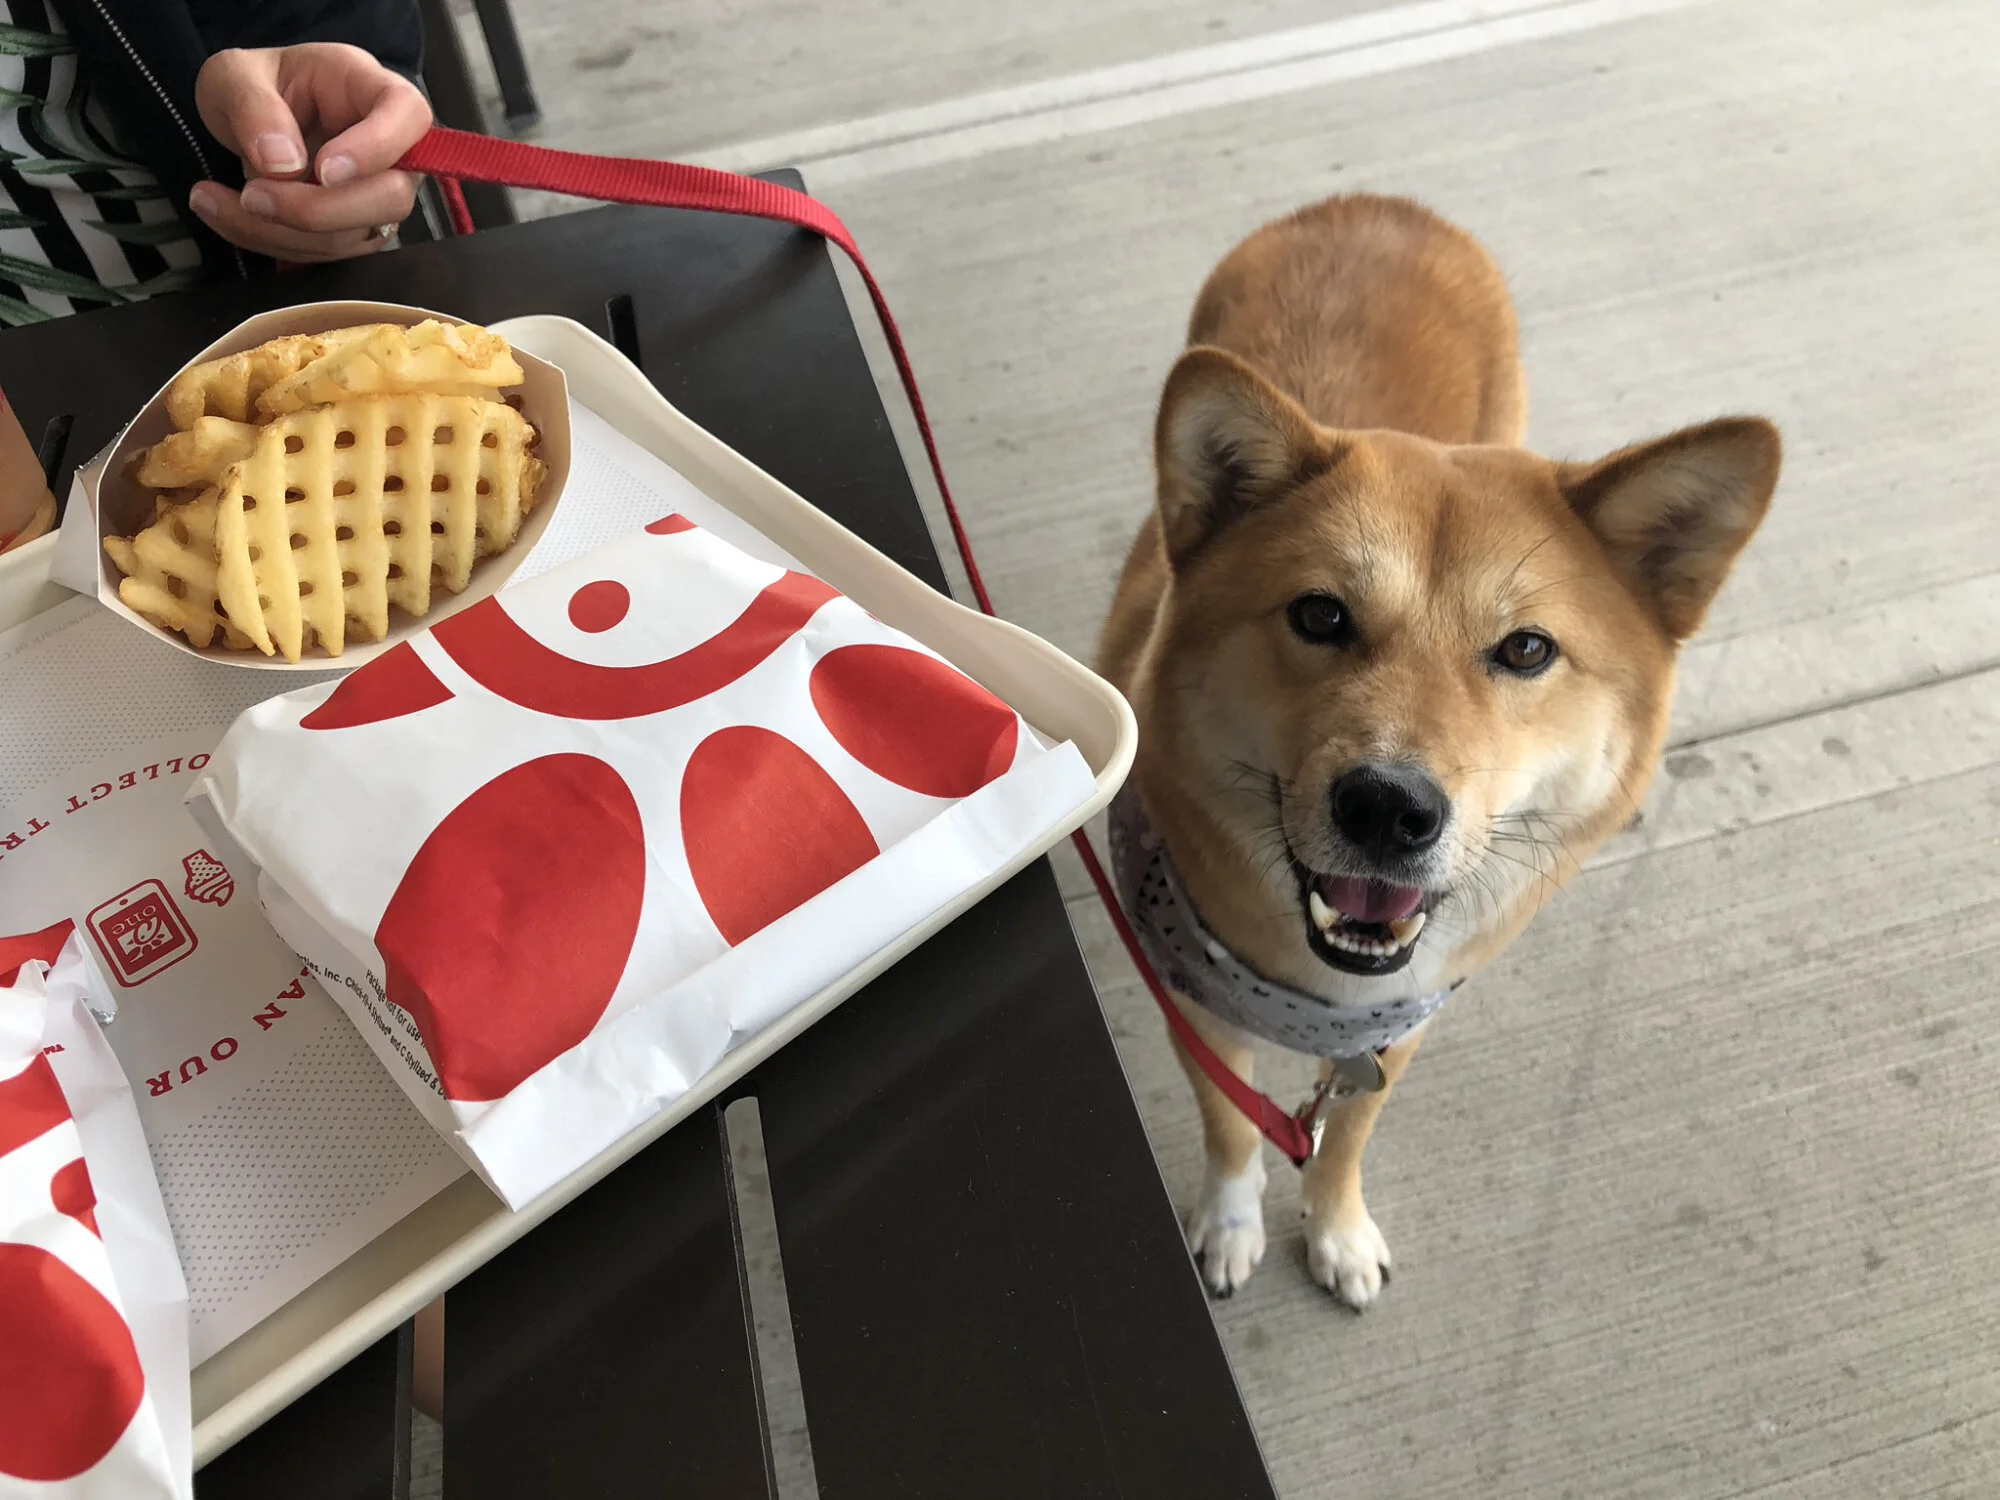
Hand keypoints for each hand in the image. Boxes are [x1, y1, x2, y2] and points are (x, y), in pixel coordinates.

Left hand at [192, 44, 431, 261]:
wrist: (250, 120)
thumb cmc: (254, 85)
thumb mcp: (233, 76)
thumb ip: (253, 108)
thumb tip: (283, 164)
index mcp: (367, 86)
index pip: (407, 114)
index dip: (376, 147)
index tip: (323, 170)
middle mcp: (390, 144)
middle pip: (392, 195)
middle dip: (318, 209)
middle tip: (252, 194)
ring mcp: (379, 192)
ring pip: (357, 235)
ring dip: (282, 231)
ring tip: (217, 200)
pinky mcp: (357, 228)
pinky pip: (327, 252)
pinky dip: (272, 242)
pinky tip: (231, 214)